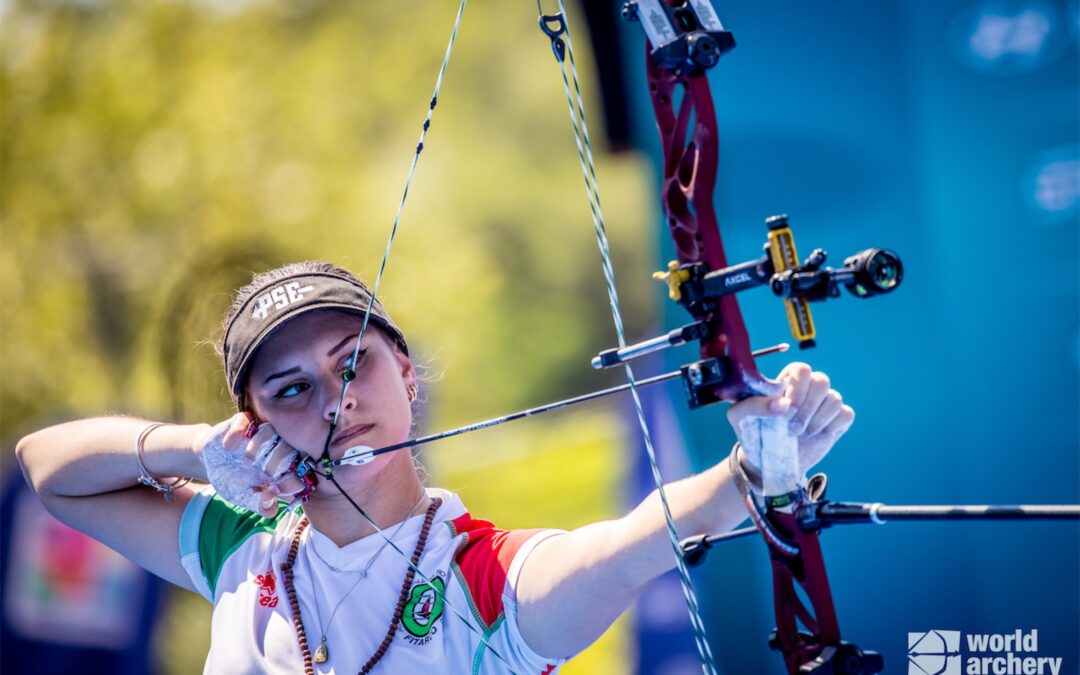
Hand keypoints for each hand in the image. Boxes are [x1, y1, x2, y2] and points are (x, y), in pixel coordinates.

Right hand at [195, 414, 306, 516]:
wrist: (211, 463)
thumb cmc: (234, 481)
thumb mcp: (245, 498)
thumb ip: (261, 505)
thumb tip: (271, 502)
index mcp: (283, 468)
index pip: (299, 472)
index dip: (292, 481)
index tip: (278, 490)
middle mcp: (276, 448)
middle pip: (289, 449)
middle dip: (279, 463)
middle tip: (264, 474)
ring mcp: (259, 434)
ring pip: (271, 431)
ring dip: (260, 446)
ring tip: (247, 461)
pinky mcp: (242, 423)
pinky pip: (245, 420)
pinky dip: (237, 431)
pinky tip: (229, 447)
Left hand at [727, 363, 853, 476]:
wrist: (767, 461)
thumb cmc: (752, 432)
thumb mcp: (739, 417)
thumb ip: (753, 405)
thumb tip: (781, 404)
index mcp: (786, 380)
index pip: (801, 369)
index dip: (797, 389)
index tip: (787, 410)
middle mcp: (807, 387)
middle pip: (822, 381)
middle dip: (808, 408)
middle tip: (793, 428)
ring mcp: (824, 403)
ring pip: (835, 398)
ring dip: (817, 420)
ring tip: (801, 434)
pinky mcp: (837, 420)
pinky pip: (846, 414)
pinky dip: (832, 426)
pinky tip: (816, 436)